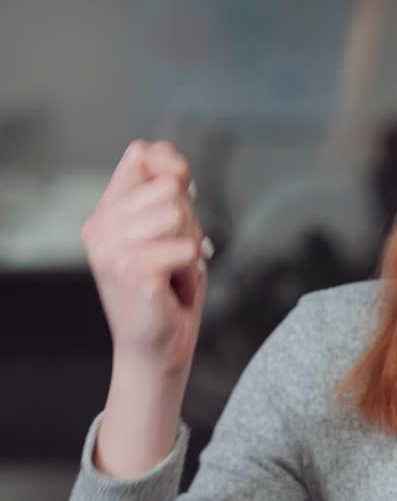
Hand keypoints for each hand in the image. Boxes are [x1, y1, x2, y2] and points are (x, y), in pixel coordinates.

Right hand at [81, 140, 212, 375]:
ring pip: (179, 214)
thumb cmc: (167, 290)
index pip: (142, 154)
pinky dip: (191, 270)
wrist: (156, 346)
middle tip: (175, 255)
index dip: (173, 166)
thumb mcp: (168, 233)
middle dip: (189, 223)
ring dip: (191, 246)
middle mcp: (101, 226)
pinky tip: (173, 287)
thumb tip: (178, 170)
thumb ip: (167, 196)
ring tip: (174, 271)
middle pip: (171, 187)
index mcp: (107, 211)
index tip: (183, 192)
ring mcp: (112, 248)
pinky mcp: (131, 270)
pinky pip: (186, 249)